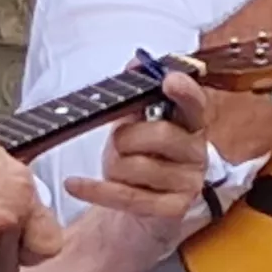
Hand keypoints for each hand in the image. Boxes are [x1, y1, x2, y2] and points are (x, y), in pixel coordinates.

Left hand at [65, 70, 214, 224]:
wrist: (139, 207)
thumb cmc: (139, 157)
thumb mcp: (134, 123)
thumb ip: (136, 94)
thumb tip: (136, 62)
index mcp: (191, 124)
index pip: (196, 104)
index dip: (185, 91)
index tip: (169, 80)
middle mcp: (197, 152)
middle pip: (159, 134)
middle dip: (126, 137)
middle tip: (119, 143)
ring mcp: (189, 184)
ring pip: (139, 166)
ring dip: (114, 166)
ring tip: (115, 168)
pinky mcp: (173, 210)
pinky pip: (127, 196)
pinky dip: (95, 189)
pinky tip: (74, 184)